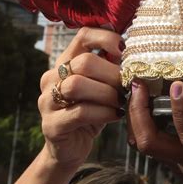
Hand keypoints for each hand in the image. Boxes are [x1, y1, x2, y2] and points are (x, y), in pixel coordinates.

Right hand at [38, 27, 124, 170]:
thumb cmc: (91, 111)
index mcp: (65, 61)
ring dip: (106, 93)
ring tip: (121, 101)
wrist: (71, 148)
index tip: (125, 51)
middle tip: (127, 86)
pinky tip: (116, 115)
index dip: (106, 38)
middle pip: (83, 61)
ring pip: (77, 85)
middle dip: (112, 73)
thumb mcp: (101, 85)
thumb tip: (135, 50)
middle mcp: (52, 76)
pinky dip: (103, 112)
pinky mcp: (51, 125)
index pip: (83, 35)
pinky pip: (79, 112)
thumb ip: (111, 66)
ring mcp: (47, 100)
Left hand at [128, 81, 182, 183]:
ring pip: (139, 142)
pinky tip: (141, 103)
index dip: (180, 107)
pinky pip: (144, 142)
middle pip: (147, 140)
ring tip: (135, 87)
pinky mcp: (170, 161)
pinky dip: (136, 123)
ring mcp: (173, 161)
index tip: (177, 83)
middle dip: (138, 112)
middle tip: (139, 83)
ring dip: (132, 116)